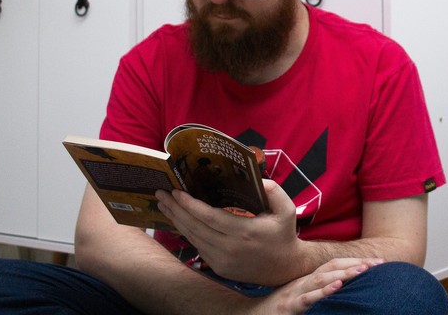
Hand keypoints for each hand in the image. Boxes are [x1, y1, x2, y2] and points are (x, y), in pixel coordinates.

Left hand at [155, 179, 305, 284]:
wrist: (285, 268)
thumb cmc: (284, 234)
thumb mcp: (287, 210)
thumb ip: (274, 191)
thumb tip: (258, 180)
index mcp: (244, 233)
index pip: (209, 217)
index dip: (190, 205)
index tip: (176, 192)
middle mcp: (230, 248)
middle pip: (195, 227)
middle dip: (175, 209)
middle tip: (161, 193)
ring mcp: (222, 260)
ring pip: (193, 238)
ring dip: (176, 220)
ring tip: (164, 205)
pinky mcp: (219, 267)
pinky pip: (198, 246)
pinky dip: (186, 232)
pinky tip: (179, 220)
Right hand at [248, 258, 382, 314]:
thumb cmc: (278, 309)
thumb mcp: (300, 297)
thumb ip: (318, 290)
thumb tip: (341, 286)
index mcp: (307, 279)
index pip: (334, 265)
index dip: (354, 261)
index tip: (376, 262)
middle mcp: (303, 282)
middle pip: (332, 268)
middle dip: (355, 265)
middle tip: (377, 264)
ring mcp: (295, 293)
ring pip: (322, 279)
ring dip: (343, 273)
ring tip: (362, 270)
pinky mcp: (289, 307)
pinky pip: (308, 298)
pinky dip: (322, 291)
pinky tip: (337, 287)